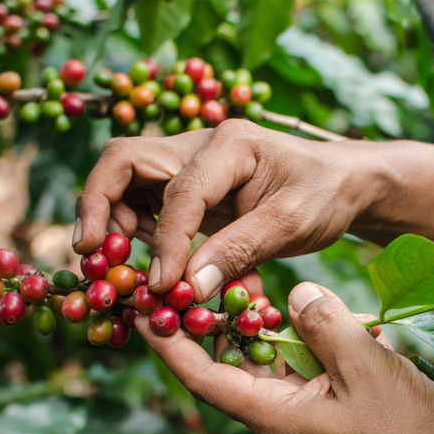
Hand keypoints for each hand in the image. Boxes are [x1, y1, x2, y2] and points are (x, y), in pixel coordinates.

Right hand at [74, 120, 380, 301]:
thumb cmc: (325, 195)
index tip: (163, 286)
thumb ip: (239, 251)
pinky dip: (136, 234)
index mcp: (229, 145)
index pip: (179, 191)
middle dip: (98, 206)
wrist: (342, 183)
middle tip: (90, 255)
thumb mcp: (292, 224)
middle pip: (123, 162)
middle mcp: (199, 146)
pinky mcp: (188, 188)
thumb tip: (188, 288)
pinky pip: (145, 205)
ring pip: (125, 182)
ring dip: (112, 221)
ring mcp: (189, 164)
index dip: (166, 242)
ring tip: (116, 266)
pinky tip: (148, 265)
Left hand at [135, 277, 433, 433]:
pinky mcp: (332, 416)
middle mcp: (280, 419)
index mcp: (272, 416)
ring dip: (266, 329)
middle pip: (232, 365)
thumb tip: (295, 294)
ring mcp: (306, 419)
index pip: (202, 376)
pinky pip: (304, 373)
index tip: (144, 307)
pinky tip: (319, 317)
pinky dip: (304, 343)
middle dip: (218, 322)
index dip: (169, 342)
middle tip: (208, 276)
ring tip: (256, 286)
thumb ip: (324, 324)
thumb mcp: (365, 369)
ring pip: (271, 365)